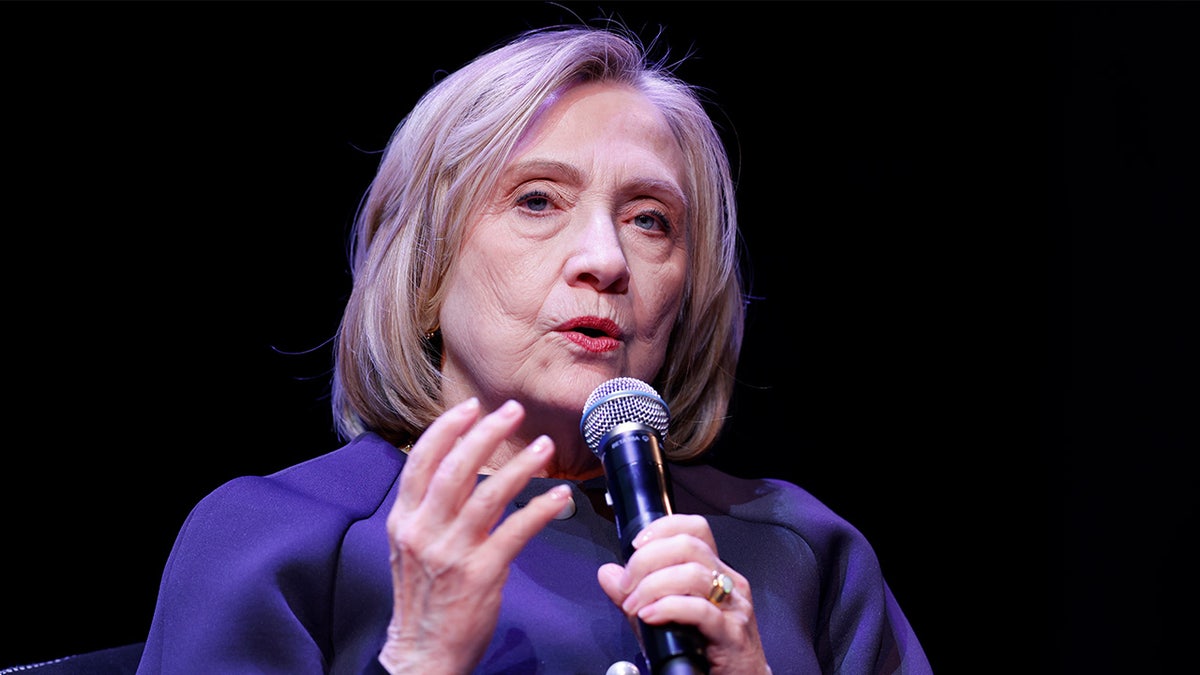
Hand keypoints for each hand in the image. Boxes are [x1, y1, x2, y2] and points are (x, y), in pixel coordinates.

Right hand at [377, 398, 570, 673]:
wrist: (422, 654)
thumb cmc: (424, 599)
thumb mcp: (412, 547)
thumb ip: (431, 509)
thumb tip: (463, 470)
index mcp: (405, 520)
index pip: (422, 461)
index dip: (447, 429)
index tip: (470, 408)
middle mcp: (424, 531)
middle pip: (456, 468)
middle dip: (486, 433)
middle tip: (513, 412)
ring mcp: (452, 552)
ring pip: (489, 494)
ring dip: (520, 465)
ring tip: (544, 447)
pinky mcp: (480, 574)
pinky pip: (516, 531)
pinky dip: (541, 509)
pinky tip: (559, 496)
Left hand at [596, 514, 771, 674]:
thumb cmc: (704, 651)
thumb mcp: (662, 616)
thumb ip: (634, 594)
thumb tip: (607, 573)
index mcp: (714, 571)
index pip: (694, 528)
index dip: (662, 528)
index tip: (635, 545)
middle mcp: (728, 582)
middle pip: (688, 546)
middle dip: (647, 560)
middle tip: (626, 585)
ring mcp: (733, 607)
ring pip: (692, 574)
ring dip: (653, 586)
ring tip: (634, 606)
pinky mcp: (732, 634)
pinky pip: (700, 610)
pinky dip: (669, 608)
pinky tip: (650, 615)